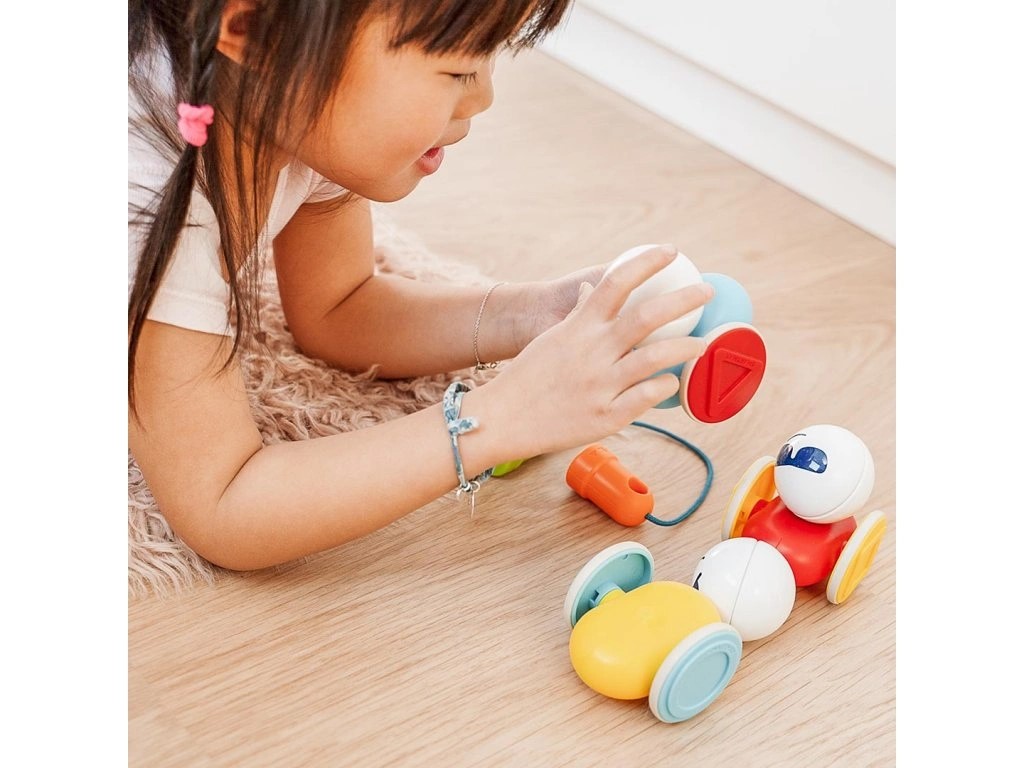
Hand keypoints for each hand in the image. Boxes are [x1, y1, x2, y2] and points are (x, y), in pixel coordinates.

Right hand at [470, 246, 713, 462]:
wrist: (501, 420)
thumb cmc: (526, 377)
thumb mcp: (550, 338)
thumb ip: (578, 316)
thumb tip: (593, 292)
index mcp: (579, 328)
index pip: (617, 282)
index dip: (647, 262)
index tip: (670, 251)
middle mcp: (592, 352)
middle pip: (647, 316)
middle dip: (683, 300)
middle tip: (707, 291)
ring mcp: (600, 385)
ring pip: (655, 359)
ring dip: (685, 347)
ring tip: (703, 343)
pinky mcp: (605, 417)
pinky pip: (646, 398)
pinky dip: (664, 386)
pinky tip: (673, 382)